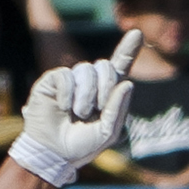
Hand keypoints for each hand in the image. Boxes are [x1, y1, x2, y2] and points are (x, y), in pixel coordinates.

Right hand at [8, 29, 141, 188]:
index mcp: (105, 94)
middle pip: (105, 66)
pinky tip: (63, 108)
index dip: (127, 50)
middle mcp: (90, 83)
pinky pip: (66, 75)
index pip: (119, 68)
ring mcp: (71, 80)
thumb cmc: (79, 146)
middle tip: (97, 109)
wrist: (52, 154)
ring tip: (78, 114)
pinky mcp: (53, 80)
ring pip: (86, 70)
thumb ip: (118, 110)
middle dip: (106, 87)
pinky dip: (68, 94)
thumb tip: (127, 83)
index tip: (137, 33)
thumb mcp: (106, 133)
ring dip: (86, 96)